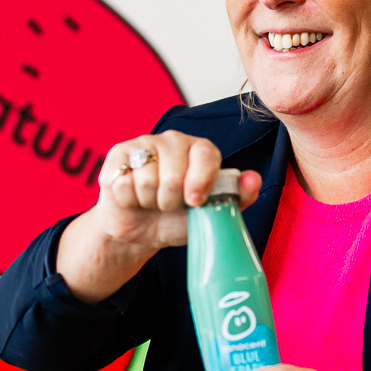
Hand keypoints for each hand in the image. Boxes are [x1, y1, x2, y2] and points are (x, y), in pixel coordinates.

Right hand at [55, 132, 260, 302]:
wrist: (139, 230)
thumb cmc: (178, 218)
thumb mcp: (211, 214)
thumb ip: (237, 197)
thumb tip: (253, 179)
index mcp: (199, 149)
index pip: (205, 154)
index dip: (199, 181)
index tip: (194, 202)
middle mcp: (172, 141)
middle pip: (173, 173)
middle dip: (169, 201)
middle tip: (168, 205)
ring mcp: (143, 144)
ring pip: (146, 179)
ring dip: (148, 201)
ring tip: (150, 201)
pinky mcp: (118, 154)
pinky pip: (123, 182)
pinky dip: (128, 199)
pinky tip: (132, 197)